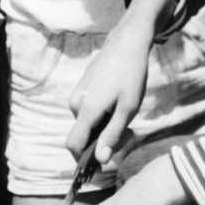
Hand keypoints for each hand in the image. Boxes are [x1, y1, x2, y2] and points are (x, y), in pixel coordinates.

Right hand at [65, 0, 165, 165]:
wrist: (127, 43)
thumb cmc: (131, 75)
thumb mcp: (128, 109)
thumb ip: (113, 135)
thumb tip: (101, 160)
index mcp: (85, 110)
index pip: (73, 145)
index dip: (84, 159)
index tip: (105, 161)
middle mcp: (75, 104)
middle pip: (83, 137)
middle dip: (102, 141)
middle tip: (129, 133)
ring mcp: (77, 95)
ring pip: (87, 125)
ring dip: (104, 128)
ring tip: (126, 115)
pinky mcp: (82, 90)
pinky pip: (88, 113)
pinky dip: (102, 117)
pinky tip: (118, 105)